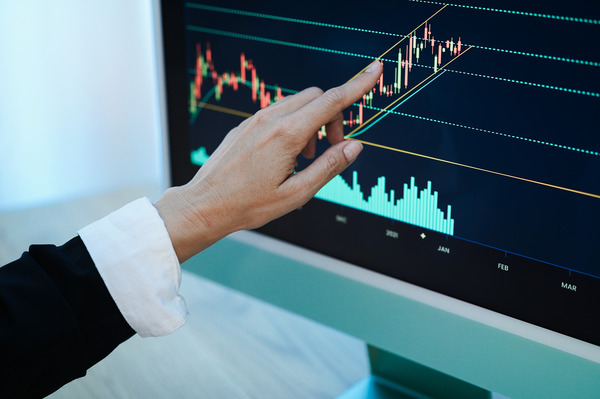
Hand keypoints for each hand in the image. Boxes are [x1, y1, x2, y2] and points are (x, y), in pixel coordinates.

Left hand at [155, 61, 382, 262]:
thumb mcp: (297, 193)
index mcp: (287, 134)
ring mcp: (255, 119)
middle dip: (332, 117)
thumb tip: (355, 146)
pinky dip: (293, 125)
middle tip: (330, 148)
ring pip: (297, 103)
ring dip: (312, 122)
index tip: (376, 70)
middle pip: (317, 97)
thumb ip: (329, 166)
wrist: (206, 205)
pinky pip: (278, 112)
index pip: (332, 100)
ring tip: (304, 158)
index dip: (358, 85)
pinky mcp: (246, 125)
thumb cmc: (249, 204)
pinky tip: (285, 155)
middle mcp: (271, 119)